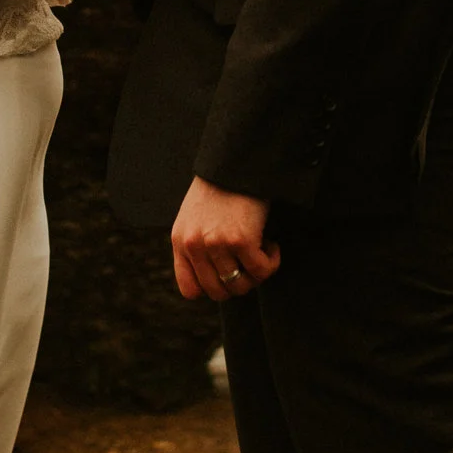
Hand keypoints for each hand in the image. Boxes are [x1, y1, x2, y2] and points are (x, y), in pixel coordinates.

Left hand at [170, 176, 279, 300]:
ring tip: (261, 251)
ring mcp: (216, 244)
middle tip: (249, 264)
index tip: (228, 274)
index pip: (190, 289)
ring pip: (241, 285)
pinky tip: (271, 244)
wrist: (236, 160)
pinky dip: (271, 262)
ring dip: (256, 273)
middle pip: (218, 292)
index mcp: (180, 241)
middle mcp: (194, 245)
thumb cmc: (221, 186)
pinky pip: (261, 270)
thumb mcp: (195, 216)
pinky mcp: (240, 240)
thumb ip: (197, 244)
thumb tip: (216, 274)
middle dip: (239, 283)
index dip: (213, 288)